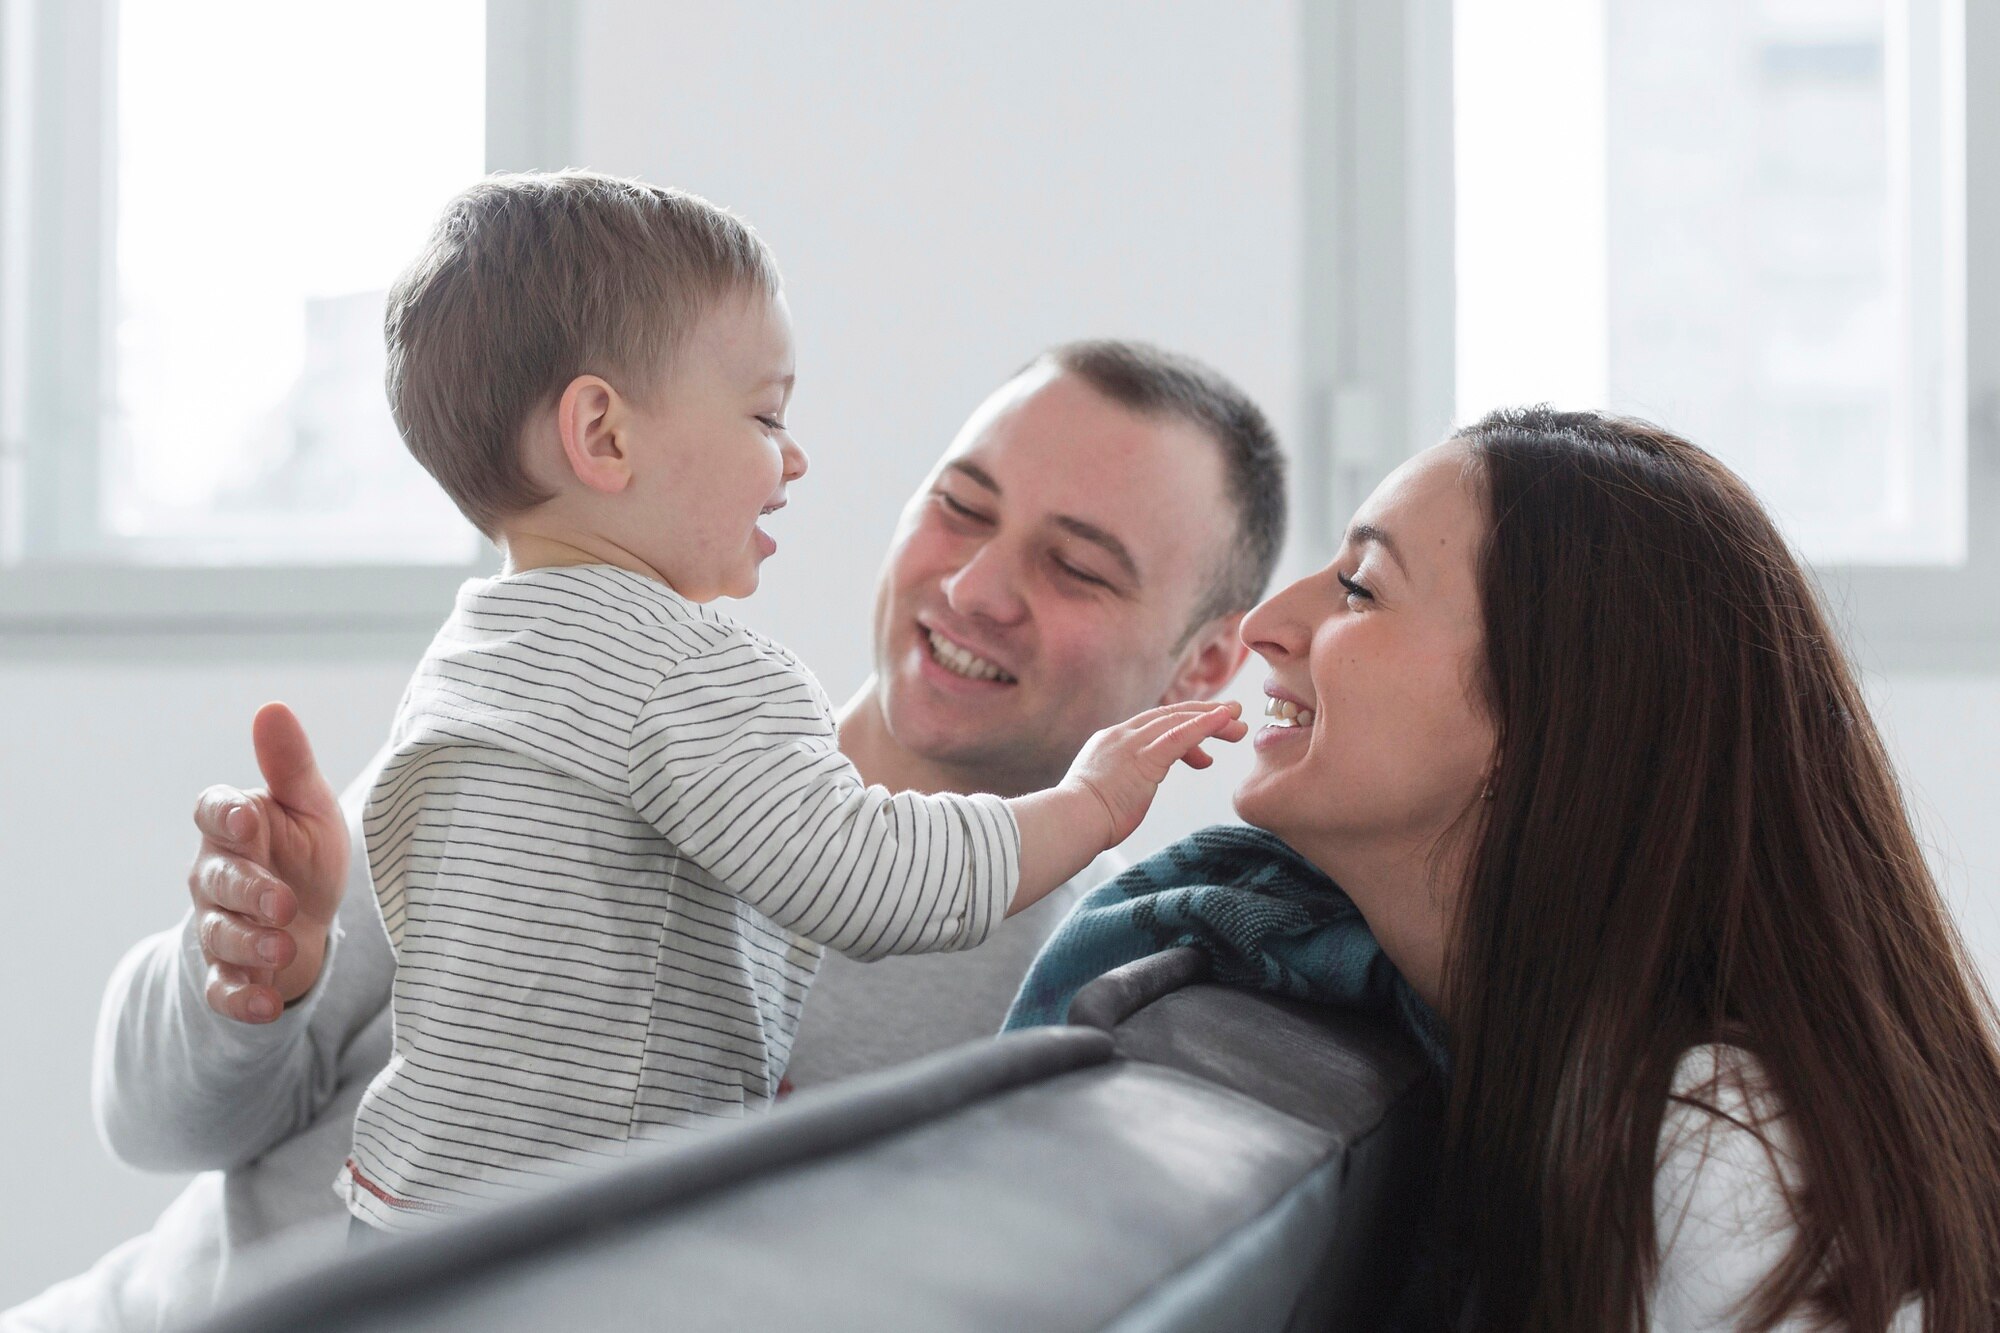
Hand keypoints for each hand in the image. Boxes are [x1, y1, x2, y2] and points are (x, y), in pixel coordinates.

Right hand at [188, 702, 348, 1022]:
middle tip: (284, 902)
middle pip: (215, 881)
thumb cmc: (305, 851)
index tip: (248, 817)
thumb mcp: (309, 807)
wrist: (310, 919)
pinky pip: (223, 988)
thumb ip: (290, 766)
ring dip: (249, 945)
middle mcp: (215, 875)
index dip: (224, 815)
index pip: (210, 812)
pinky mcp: (228, 972)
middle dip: (247, 891)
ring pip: (219, 936)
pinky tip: (268, 1005)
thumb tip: (272, 708)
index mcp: (234, 826)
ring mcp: (218, 925)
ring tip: (283, 949)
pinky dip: (243, 999)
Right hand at [1062, 700, 1247, 845]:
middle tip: (1233, 719)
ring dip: (1212, 720)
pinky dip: (1206, 725)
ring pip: (1179, 721)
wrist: (1069, 821)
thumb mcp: (1099, 793)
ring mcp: (1132, 744)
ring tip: (1238, 725)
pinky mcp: (1144, 758)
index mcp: (1110, 742)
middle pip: (1170, 716)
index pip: (1152, 726)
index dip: (1183, 727)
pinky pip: (1181, 736)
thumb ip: (1115, 785)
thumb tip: (1124, 795)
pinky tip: (1225, 719)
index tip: (1204, 745)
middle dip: (1203, 716)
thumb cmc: (1081, 819)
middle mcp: (1122, 735)